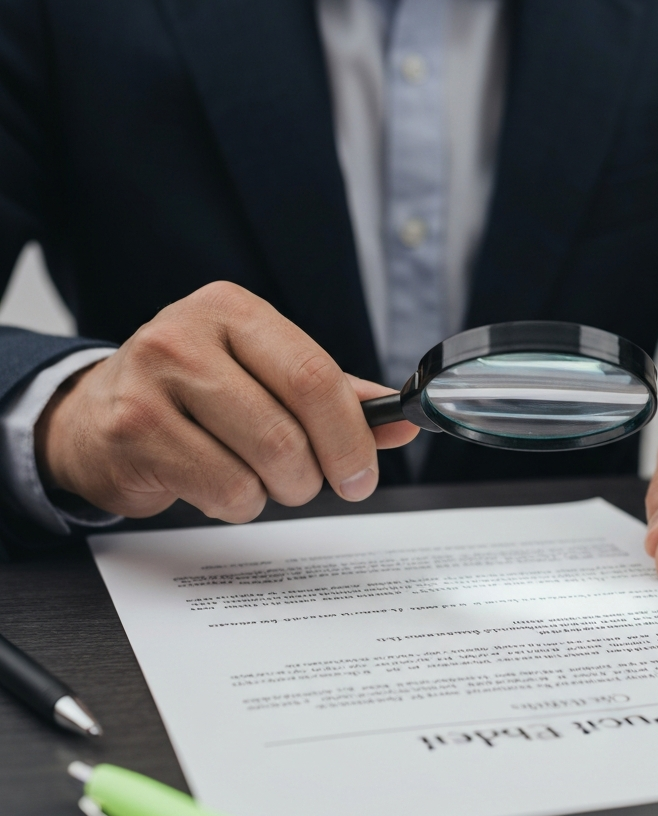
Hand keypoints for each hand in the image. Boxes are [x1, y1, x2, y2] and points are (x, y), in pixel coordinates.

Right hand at [36, 281, 417, 521]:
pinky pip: (224, 491)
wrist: (96, 416)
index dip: (351, 435)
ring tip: (255, 475)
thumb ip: (336, 397)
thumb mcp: (265, 378)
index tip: (363, 472)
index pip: (314, 375)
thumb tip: (401, 423)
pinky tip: (215, 481)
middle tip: (318, 484)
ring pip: (261, 465)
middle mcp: (187, 334)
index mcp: (233, 309)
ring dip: (276, 490)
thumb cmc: (194, 397)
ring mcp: (152, 382)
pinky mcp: (133, 432)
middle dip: (318, 473)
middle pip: (290, 427)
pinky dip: (237, 504)